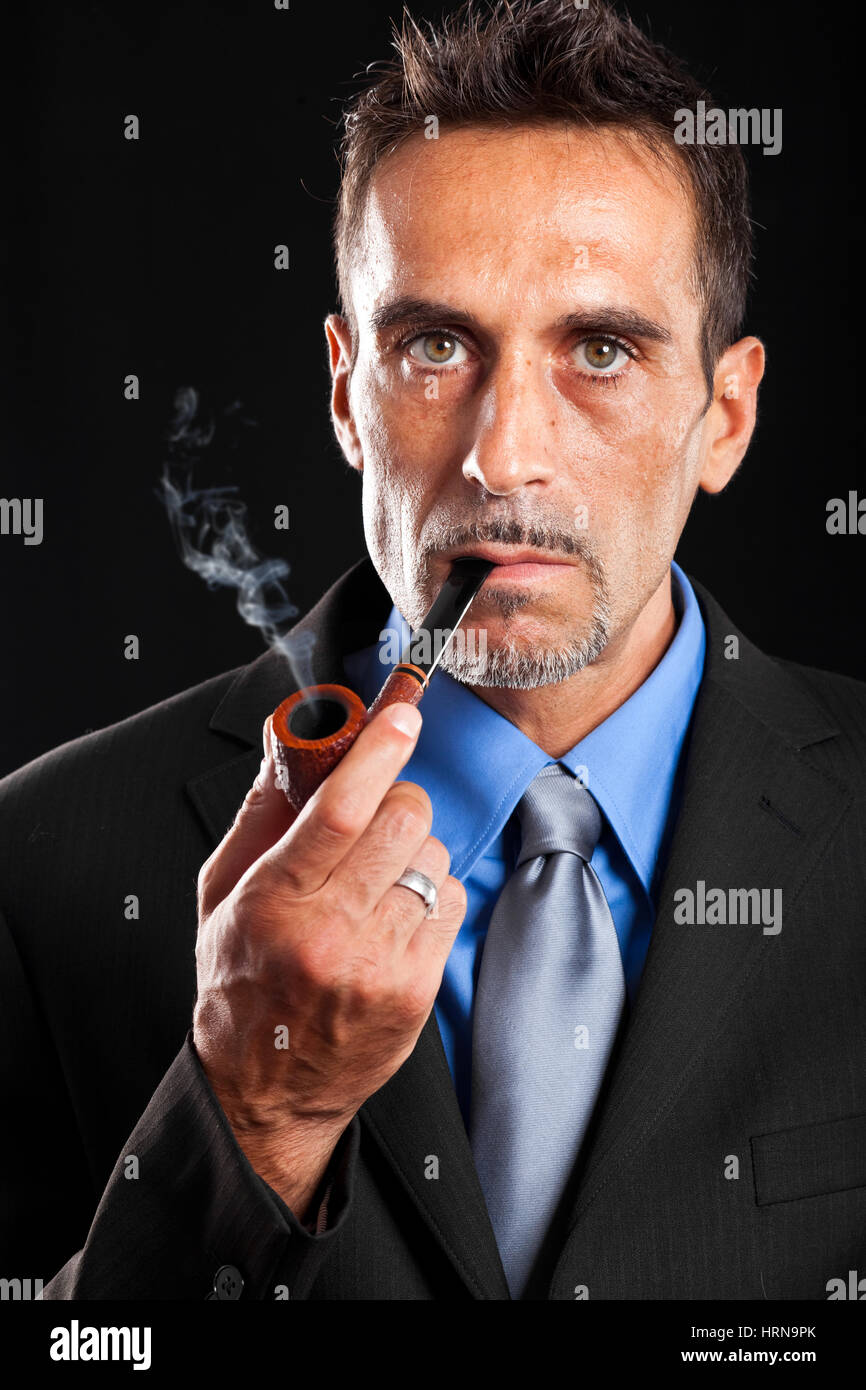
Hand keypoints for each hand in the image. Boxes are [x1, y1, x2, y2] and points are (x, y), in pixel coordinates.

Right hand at [192, 702, 466, 1216]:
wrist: (266, 1089)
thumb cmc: (241, 982)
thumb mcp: (222, 896)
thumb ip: (260, 815)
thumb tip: (287, 744)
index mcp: (273, 901)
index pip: (339, 811)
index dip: (377, 753)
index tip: (403, 717)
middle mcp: (327, 932)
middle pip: (401, 821)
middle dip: (398, 798)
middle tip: (379, 814)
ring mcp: (377, 964)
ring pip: (432, 857)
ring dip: (413, 852)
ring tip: (377, 882)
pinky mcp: (415, 990)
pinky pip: (452, 901)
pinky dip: (432, 894)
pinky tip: (396, 916)